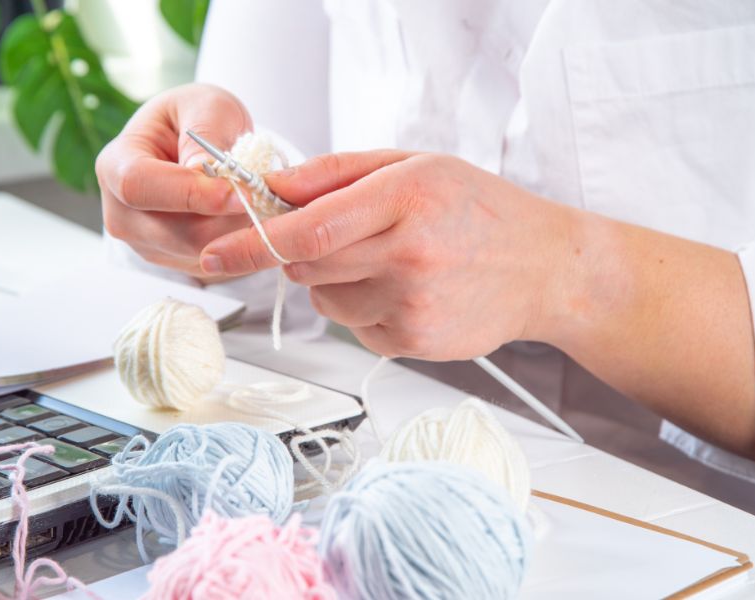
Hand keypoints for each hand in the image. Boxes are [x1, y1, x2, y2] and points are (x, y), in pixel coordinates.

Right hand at [96, 83, 253, 279]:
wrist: (201, 144)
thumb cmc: (199, 118)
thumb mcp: (208, 105)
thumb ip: (207, 132)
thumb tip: (207, 169)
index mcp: (115, 164)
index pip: (141, 186)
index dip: (190, 193)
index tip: (238, 192)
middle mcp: (122, 212)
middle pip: (172, 232)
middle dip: (225, 219)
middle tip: (264, 200)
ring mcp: (147, 243)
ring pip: (199, 252)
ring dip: (238, 232)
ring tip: (263, 203)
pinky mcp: (175, 260)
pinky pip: (213, 262)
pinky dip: (239, 243)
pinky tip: (252, 218)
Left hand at [199, 151, 575, 359]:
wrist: (543, 269)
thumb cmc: (478, 208)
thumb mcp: (414, 165)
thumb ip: (338, 172)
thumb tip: (272, 187)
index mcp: (406, 198)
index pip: (306, 230)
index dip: (250, 243)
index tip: (210, 255)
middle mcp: (408, 256)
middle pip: (307, 267)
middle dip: (299, 255)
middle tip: (337, 237)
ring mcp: (412, 306)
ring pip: (325, 300)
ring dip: (336, 281)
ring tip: (390, 261)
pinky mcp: (413, 344)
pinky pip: (354, 327)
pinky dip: (363, 308)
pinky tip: (407, 290)